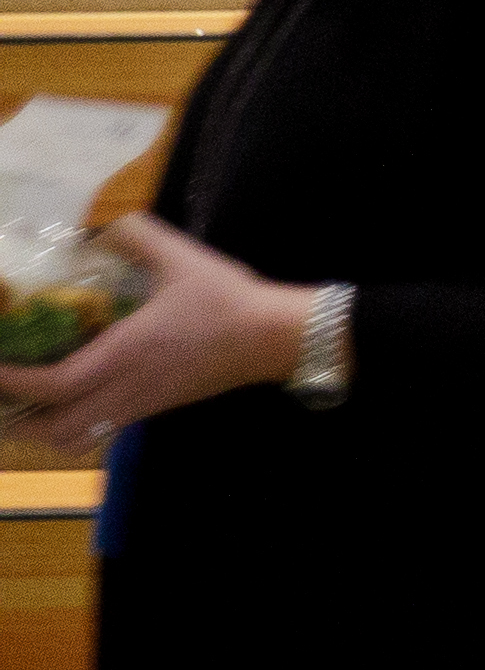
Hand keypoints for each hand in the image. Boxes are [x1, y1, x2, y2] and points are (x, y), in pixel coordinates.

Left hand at [0, 218, 309, 448]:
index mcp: (124, 353)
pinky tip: (77, 398)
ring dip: (44, 428)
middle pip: (53, 428)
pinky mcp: (154, 409)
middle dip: (18, 419)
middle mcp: (124, 388)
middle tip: (5, 392)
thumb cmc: (225, 300)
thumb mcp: (182, 257)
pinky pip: (99, 432)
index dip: (12, 382)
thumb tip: (101, 230)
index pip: (52, 384)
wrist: (273, 337)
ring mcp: (139, 405)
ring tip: (31, 404)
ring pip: (74, 439)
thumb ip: (138, 237)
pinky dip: (74, 425)